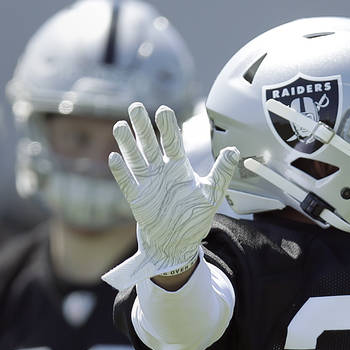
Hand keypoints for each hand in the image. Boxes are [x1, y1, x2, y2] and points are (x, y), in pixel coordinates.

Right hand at [101, 102, 239, 290]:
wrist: (178, 242)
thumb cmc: (194, 217)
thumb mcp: (212, 194)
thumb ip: (222, 172)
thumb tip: (234, 150)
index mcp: (179, 167)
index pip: (173, 142)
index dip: (168, 127)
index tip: (163, 110)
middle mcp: (161, 171)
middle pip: (150, 144)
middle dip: (143, 127)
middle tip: (135, 107)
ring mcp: (147, 183)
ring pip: (136, 159)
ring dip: (128, 143)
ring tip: (120, 125)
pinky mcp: (137, 199)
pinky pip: (127, 183)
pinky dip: (121, 171)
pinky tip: (115, 157)